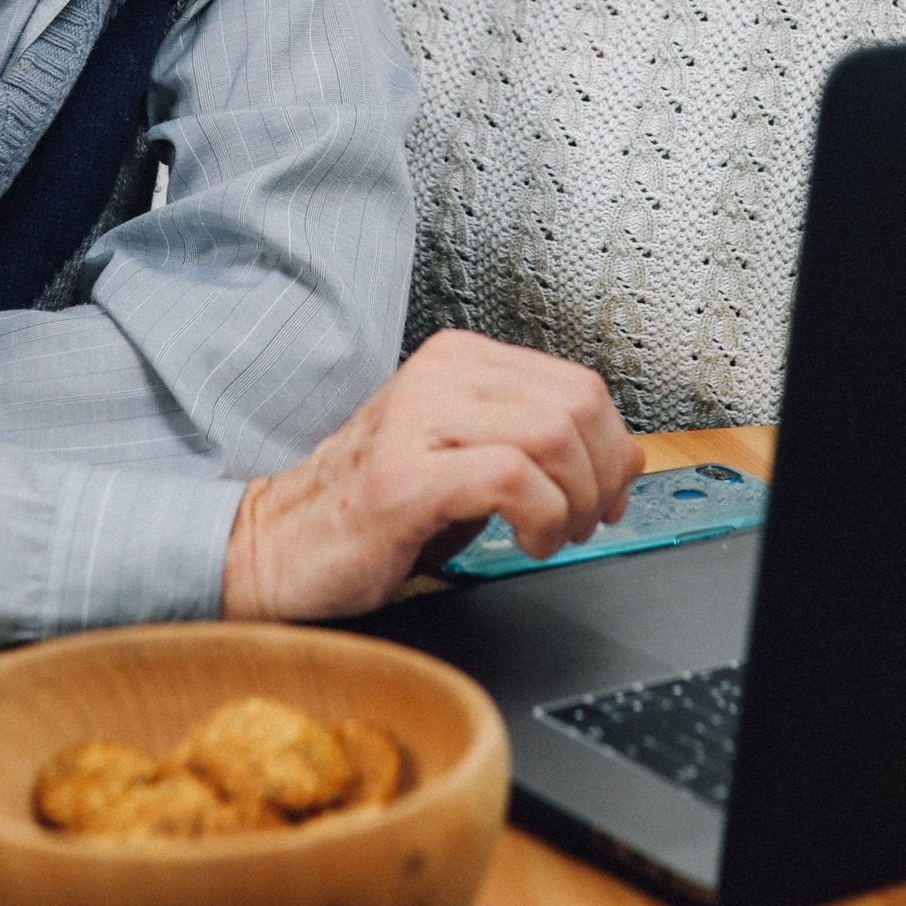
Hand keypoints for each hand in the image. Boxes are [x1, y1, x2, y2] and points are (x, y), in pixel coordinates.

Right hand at [220, 330, 642, 621]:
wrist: (278, 546)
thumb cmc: (378, 509)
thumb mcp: (470, 459)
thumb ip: (541, 445)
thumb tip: (627, 456)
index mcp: (458, 359)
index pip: (579, 383)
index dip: (613, 447)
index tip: (607, 495)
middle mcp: (438, 374)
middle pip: (576, 406)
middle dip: (602, 478)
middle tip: (585, 524)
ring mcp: (416, 419)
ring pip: (550, 436)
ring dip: (573, 502)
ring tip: (552, 537)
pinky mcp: (401, 475)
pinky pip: (508, 478)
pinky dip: (540, 518)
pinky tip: (526, 543)